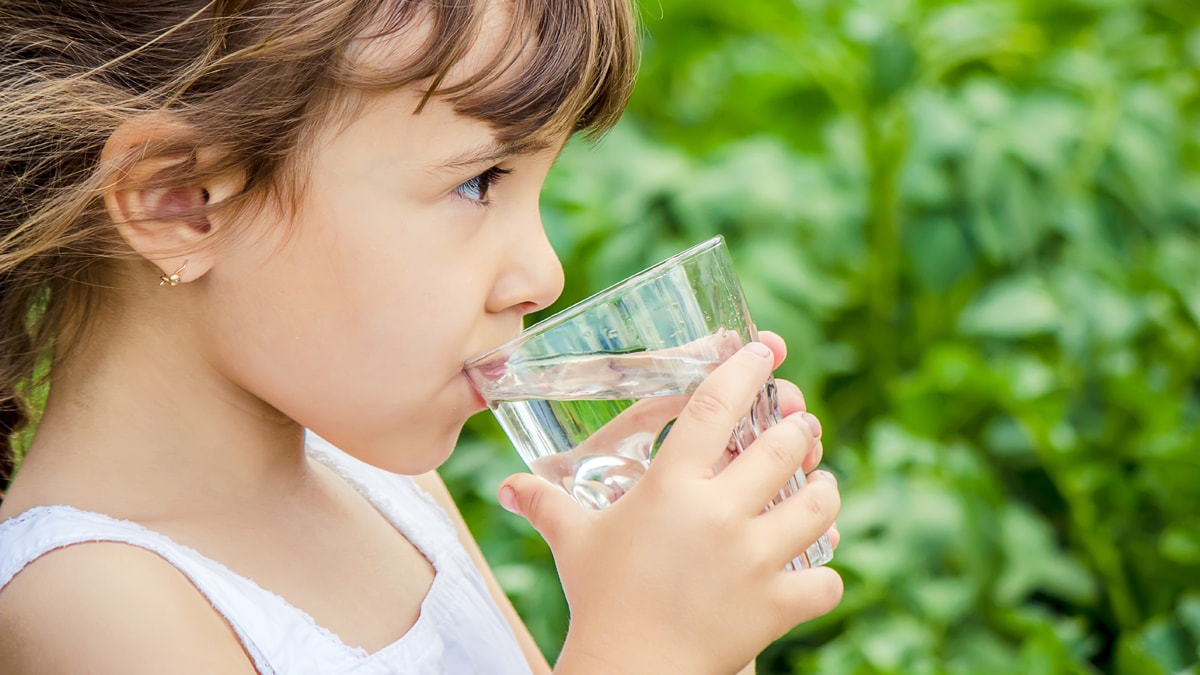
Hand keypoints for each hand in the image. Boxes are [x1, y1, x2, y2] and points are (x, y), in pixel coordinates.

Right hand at [499, 336, 842, 673]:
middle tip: (798, 431)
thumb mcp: (574, 542)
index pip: (715, 406)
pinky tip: (812, 568)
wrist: (628, 671)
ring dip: (823, 490)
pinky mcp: (777, 603)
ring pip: (819, 502)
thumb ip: (546, 504)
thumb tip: (507, 487)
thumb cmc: (600, 600)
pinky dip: (824, 574)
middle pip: (784, 445)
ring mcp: (755, 558)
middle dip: (799, 431)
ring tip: (818, 487)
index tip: (763, 354)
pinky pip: (826, 579)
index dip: (744, 371)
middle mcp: (719, 513)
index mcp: (671, 486)